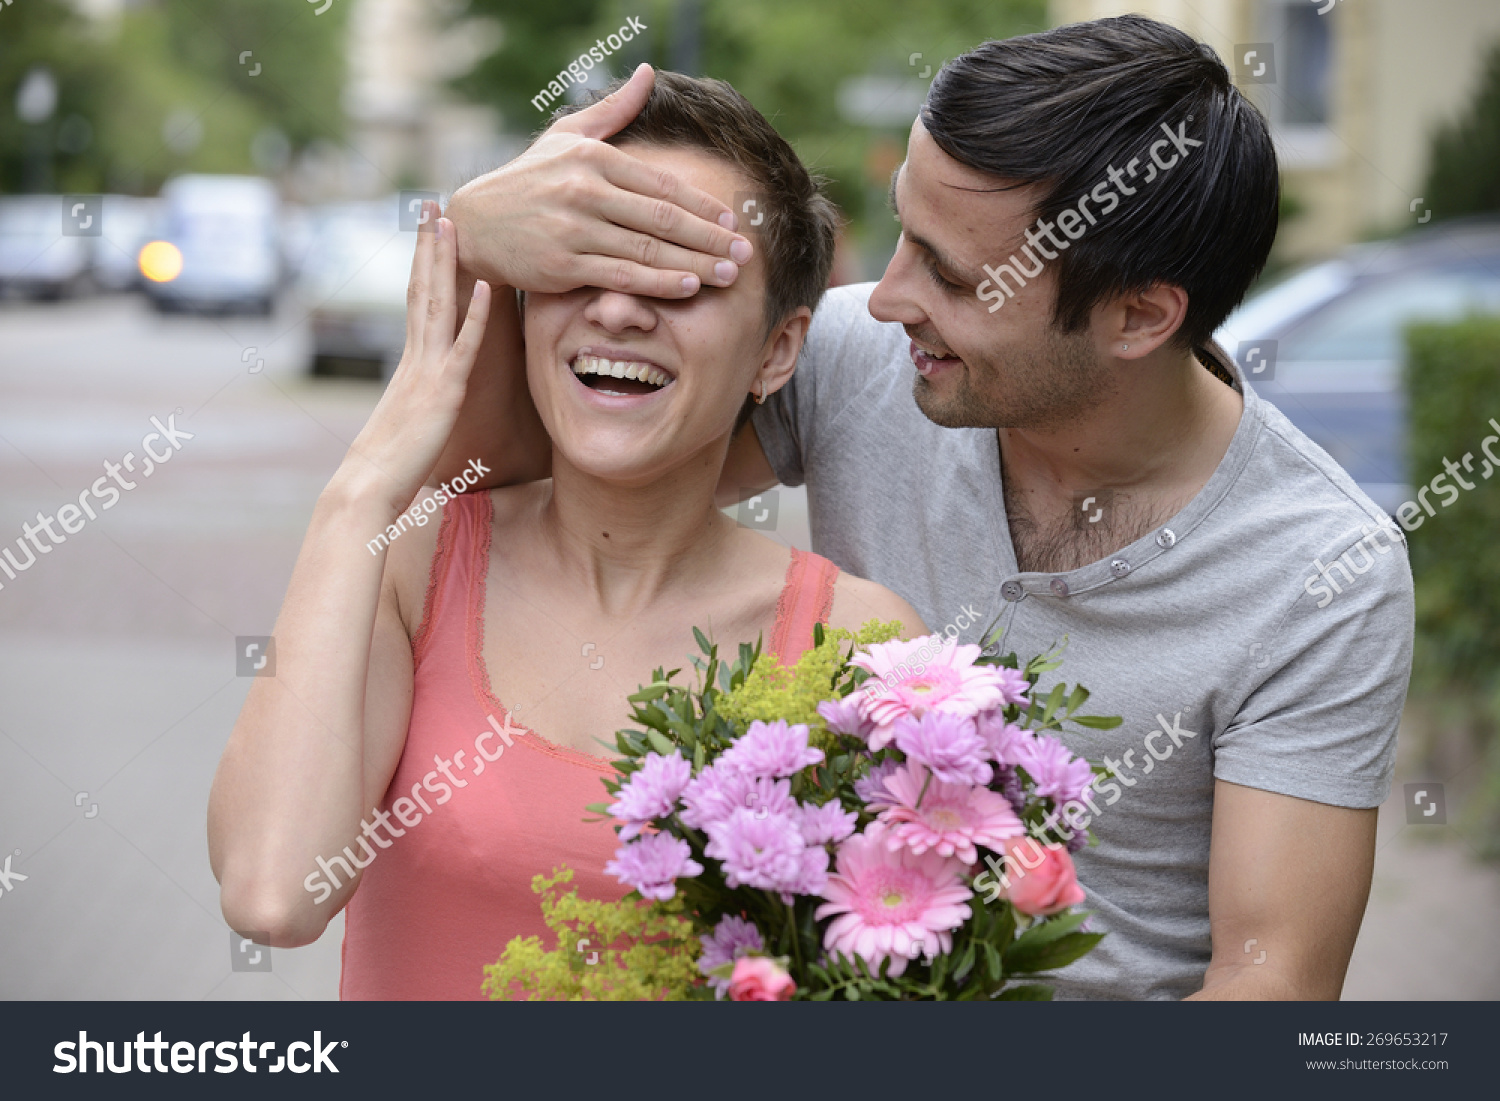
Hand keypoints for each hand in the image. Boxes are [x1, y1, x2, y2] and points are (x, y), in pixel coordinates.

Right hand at [333, 204, 491, 515]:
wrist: (367, 488)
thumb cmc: (389, 467)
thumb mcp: (412, 423)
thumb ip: (423, 403)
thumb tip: (430, 399)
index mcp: (411, 364)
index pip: (418, 301)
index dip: (425, 263)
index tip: (430, 229)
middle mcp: (417, 358)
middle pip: (423, 288)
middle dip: (430, 245)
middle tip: (434, 202)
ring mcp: (428, 372)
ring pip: (439, 305)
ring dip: (447, 262)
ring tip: (453, 222)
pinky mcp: (444, 393)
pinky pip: (463, 347)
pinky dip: (477, 316)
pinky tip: (489, 288)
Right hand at [446, 63, 753, 298]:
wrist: (475, 224)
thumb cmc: (528, 181)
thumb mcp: (566, 136)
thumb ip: (614, 110)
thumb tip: (649, 71)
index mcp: (593, 158)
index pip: (661, 184)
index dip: (702, 204)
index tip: (735, 219)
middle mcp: (584, 191)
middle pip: (663, 219)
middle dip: (711, 237)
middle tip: (746, 252)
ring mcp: (573, 229)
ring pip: (648, 250)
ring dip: (695, 264)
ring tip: (728, 274)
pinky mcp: (562, 265)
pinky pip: (622, 276)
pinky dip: (659, 283)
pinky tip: (688, 288)